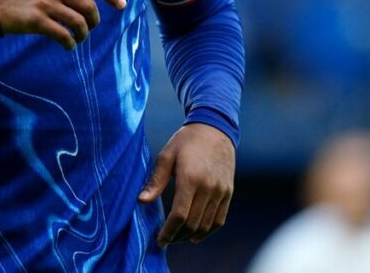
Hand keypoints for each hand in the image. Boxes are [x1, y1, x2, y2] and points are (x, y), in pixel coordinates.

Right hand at [0, 0, 125, 49]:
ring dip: (83, 34)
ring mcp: (44, 3)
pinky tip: (68, 46)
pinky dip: (70, 44)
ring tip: (79, 38)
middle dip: (94, 20)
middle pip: (87, 5)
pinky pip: (63, 35)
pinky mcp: (36, 21)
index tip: (122, 5)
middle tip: (91, 26)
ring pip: (77, 22)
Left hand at [138, 123, 234, 245]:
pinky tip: (195, 235)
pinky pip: (219, 220)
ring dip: (191, 236)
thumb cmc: (186, 141)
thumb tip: (141, 200)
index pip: (179, 215)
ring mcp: (221, 191)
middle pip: (193, 223)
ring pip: (206, 225)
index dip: (169, 231)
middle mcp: (208, 187)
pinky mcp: (228, 192)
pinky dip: (208, 231)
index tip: (160, 239)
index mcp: (190, 178)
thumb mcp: (166, 156)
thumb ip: (156, 180)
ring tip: (178, 238)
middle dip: (178, 236)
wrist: (214, 129)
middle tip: (166, 240)